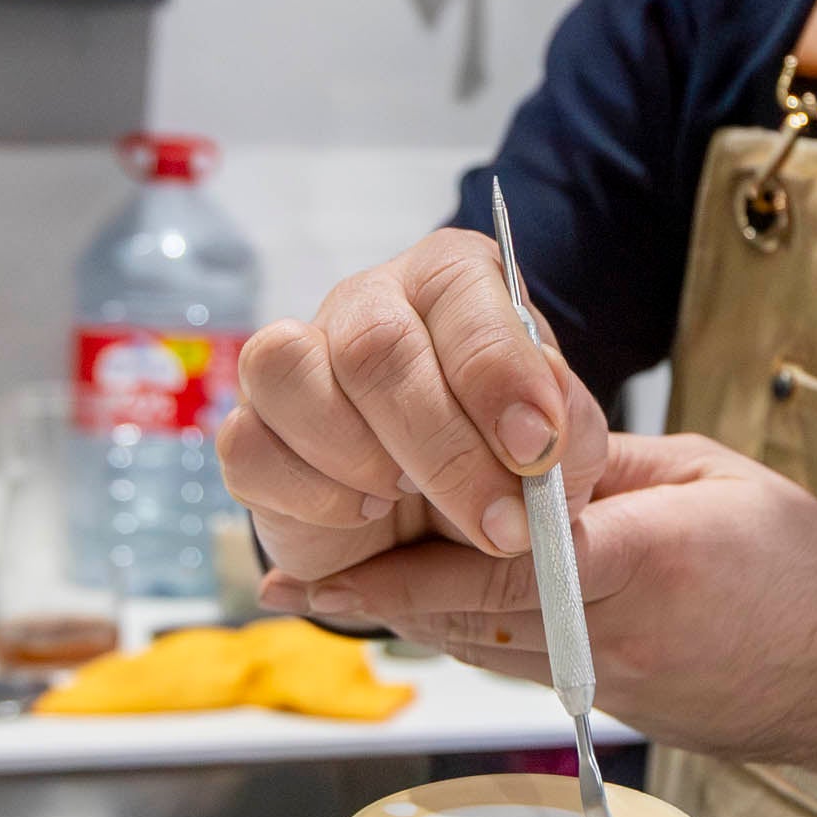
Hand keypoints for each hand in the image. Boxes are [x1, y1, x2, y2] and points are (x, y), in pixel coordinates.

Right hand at [218, 226, 610, 583]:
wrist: (442, 535)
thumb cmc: (505, 470)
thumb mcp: (565, 453)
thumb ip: (569, 429)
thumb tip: (541, 418)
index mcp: (452, 281)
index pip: (462, 293)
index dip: (498, 374)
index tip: (537, 450)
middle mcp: (367, 303)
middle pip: (376, 347)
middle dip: (445, 450)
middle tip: (499, 524)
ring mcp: (296, 363)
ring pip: (290, 373)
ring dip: (360, 458)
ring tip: (407, 497)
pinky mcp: (249, 431)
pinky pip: (247, 445)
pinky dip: (312, 496)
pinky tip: (360, 514)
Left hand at [270, 430, 816, 816]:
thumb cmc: (805, 570)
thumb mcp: (709, 478)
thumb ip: (606, 467)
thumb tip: (519, 457)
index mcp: (640, 566)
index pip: (499, 567)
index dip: (405, 568)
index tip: (330, 560)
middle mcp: (608, 638)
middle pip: (463, 618)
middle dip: (377, 593)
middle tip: (294, 572)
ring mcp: (605, 684)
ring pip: (478, 649)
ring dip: (405, 617)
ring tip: (328, 589)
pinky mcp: (608, 704)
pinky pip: (515, 665)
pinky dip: (460, 634)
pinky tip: (416, 609)